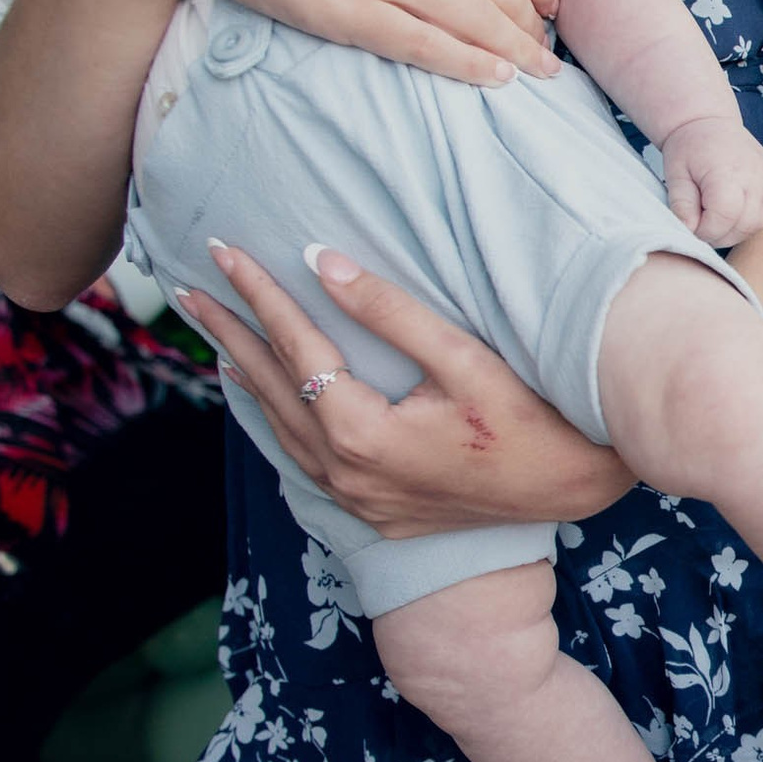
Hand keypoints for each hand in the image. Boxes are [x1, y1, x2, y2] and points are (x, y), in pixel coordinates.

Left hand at [175, 241, 635, 537]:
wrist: (572, 491)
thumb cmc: (532, 420)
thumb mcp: (466, 359)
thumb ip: (390, 313)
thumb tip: (318, 261)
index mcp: (363, 432)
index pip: (296, 346)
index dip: (259, 294)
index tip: (226, 251)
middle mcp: (348, 472)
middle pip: (272, 389)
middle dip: (231, 333)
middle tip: (190, 289)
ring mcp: (358, 498)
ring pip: (281, 429)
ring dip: (248, 378)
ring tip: (217, 338)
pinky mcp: (374, 510)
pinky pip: (303, 460)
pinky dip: (277, 420)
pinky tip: (266, 400)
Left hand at [659, 113, 762, 248]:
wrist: (710, 123)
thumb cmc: (691, 146)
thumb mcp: (675, 174)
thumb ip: (681, 205)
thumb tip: (690, 231)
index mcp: (727, 172)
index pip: (723, 218)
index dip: (704, 230)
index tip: (691, 224)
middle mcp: (755, 177)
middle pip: (743, 226)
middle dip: (719, 234)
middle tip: (700, 224)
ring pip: (757, 225)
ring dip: (735, 231)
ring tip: (715, 219)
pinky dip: (748, 222)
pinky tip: (730, 214)